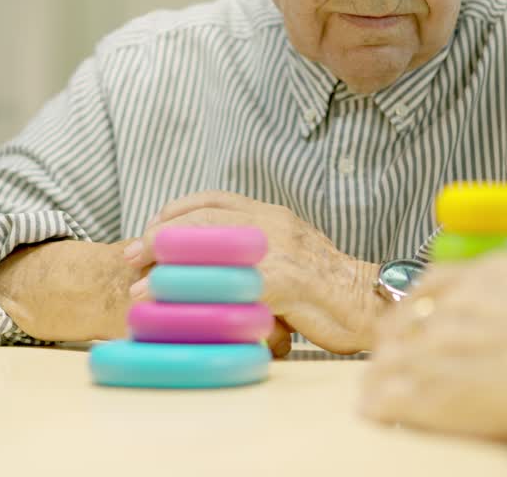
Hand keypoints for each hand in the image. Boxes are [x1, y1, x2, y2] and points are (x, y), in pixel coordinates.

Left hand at [123, 190, 377, 352]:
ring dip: (170, 266)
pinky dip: (199, 293)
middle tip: (131, 256)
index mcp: (272, 214)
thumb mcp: (288, 257)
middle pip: (203, 218)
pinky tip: (178, 308)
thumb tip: (210, 265)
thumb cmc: (329, 290)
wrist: (375, 302)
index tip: (148, 229)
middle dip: (160, 236)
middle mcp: (273, 223)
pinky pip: (232, 283)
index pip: (213, 199)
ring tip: (141, 286)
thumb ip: (253, 253)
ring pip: (211, 245)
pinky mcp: (288, 280)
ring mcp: (281, 250)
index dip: (174, 211)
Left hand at [362, 255, 506, 448]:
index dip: (414, 304)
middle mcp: (459, 304)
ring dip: (380, 374)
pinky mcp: (437, 387)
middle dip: (393, 341)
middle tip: (383, 356)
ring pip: (394, 357)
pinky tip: (372, 411)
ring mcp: (442, 344)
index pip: (435, 282)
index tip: (406, 317)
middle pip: (408, 321)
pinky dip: (381, 403)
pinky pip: (396, 394)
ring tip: (371, 389)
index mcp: (493, 273)